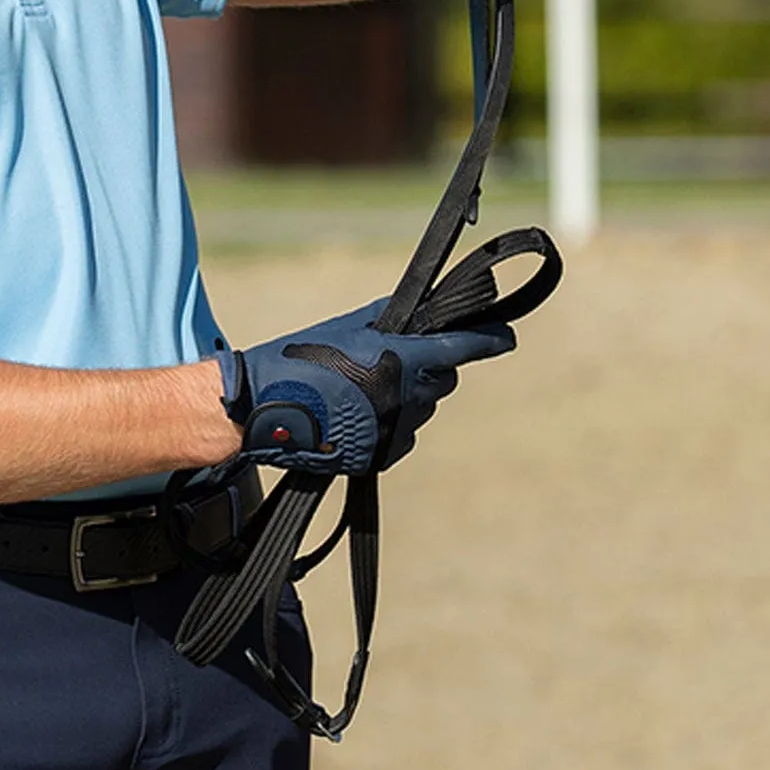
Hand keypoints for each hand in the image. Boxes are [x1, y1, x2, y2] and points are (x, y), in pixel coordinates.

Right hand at [215, 297, 514, 475]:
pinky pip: (401, 436)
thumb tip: (415, 313)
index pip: (458, 350)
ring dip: (407, 397)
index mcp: (399, 361)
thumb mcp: (346, 328)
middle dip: (430, 368)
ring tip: (362, 388)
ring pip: (421, 410)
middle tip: (396, 358)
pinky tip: (356, 414)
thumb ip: (386, 320)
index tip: (507, 338)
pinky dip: (390, 423)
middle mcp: (404, 399)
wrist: (262, 412)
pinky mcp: (379, 457)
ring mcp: (393, 432)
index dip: (488, 342)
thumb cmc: (299, 359)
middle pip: (442, 380)